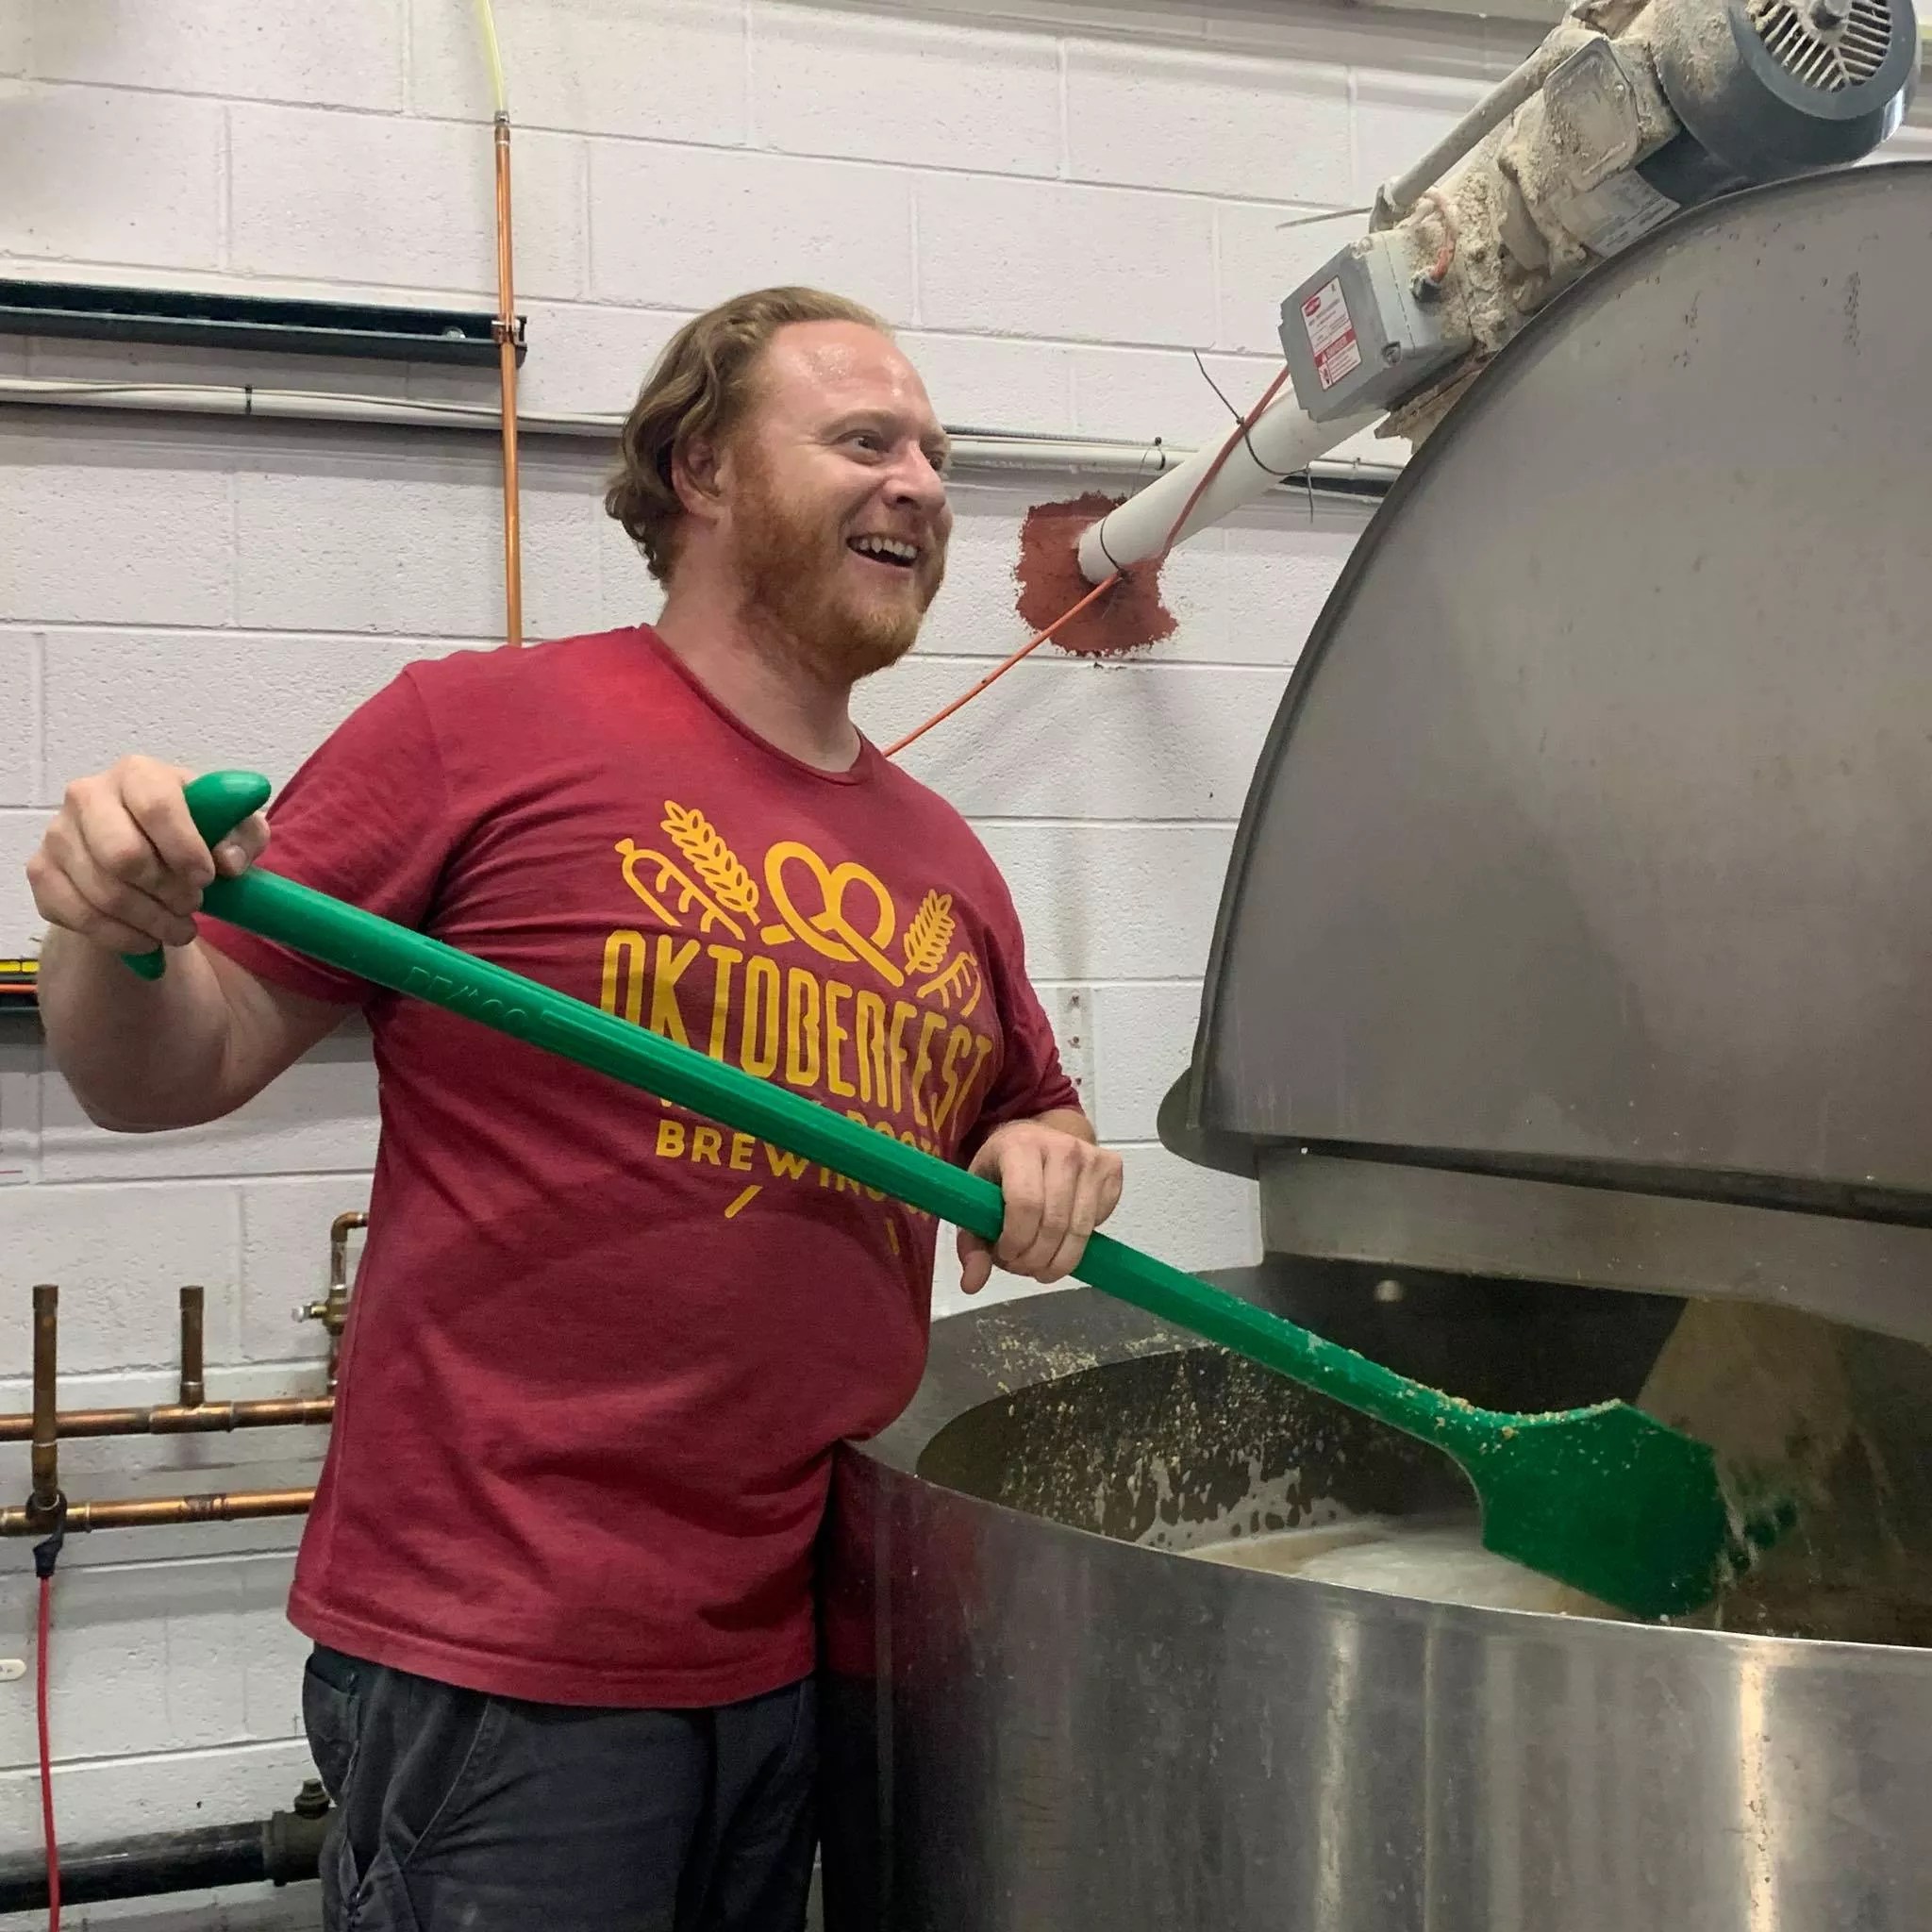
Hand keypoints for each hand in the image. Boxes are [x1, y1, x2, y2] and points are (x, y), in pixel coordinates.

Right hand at [26, 757, 268, 956]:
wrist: (138, 853)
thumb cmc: (189, 833)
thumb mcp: (231, 827)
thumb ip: (244, 836)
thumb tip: (228, 861)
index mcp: (138, 774)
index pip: (157, 806)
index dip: (186, 849)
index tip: (207, 878)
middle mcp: (88, 795)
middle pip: (123, 855)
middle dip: (167, 892)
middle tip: (193, 905)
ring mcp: (59, 834)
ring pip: (104, 893)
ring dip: (151, 922)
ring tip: (180, 929)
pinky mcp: (42, 871)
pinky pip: (79, 916)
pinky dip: (121, 937)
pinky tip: (147, 939)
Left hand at [957, 1115, 1123, 1294]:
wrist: (1039, 1138)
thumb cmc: (1003, 1169)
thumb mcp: (977, 1198)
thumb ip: (971, 1243)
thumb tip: (972, 1284)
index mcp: (1020, 1145)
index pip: (1025, 1203)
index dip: (1016, 1239)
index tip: (1005, 1253)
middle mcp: (1061, 1146)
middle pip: (1054, 1222)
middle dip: (1035, 1258)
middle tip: (1021, 1266)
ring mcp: (1091, 1157)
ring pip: (1080, 1229)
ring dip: (1058, 1260)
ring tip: (1039, 1263)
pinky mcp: (1112, 1169)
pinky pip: (1098, 1223)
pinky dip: (1079, 1242)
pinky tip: (1062, 1236)